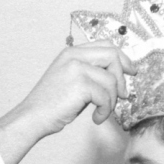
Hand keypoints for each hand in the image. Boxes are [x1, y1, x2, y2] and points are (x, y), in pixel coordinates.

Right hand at [0, 43, 134, 163]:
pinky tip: (96, 118)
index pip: (106, 45)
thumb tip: (120, 78)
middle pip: (113, 55)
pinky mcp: (80, 84)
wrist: (33, 117)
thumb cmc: (52, 104)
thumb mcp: (71, 80)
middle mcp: (74, 56)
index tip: (131, 72)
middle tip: (124, 95)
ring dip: (112, 101)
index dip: (122, 58)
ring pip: (111, 80)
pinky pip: (105, 96)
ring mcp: (77, 68)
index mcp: (72, 52)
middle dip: (122, 76)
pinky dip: (105, 111)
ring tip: (102, 112)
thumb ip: (91, 73)